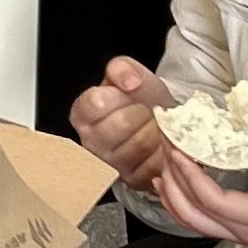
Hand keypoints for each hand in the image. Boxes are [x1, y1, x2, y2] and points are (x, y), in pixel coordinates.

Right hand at [70, 55, 180, 202]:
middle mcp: (91, 141)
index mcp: (83, 113)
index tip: (130, 91)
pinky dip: (164, 151)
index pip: (97, 102)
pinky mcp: (133, 179)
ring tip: (154, 126)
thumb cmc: (142, 99)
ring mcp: (111, 164)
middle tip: (146, 110)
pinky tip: (160, 144)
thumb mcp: (130, 73)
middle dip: (142, 113)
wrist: (163, 122)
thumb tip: (129, 81)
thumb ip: (122, 68)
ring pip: (140, 145)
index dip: (120, 95)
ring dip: (156, 132)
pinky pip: (154, 163)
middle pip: (121, 124)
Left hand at [152, 112, 247, 247]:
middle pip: (194, 215)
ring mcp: (243, 236)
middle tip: (163, 146)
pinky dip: (182, 205)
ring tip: (162, 163)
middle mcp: (247, 232)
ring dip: (172, 195)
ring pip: (194, 223)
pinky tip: (172, 183)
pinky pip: (202, 223)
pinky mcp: (242, 233)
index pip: (214, 202)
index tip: (177, 150)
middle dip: (173, 182)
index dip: (191, 178)